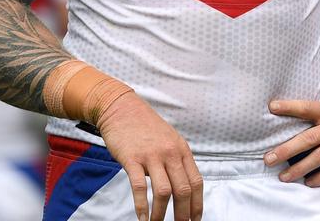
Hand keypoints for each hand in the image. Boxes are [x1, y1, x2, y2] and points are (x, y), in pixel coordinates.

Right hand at [97, 92, 202, 220]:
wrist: (122, 109)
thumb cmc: (146, 128)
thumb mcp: (170, 141)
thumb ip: (177, 162)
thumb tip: (184, 187)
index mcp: (182, 151)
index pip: (196, 182)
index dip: (197, 204)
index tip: (196, 219)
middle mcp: (171, 154)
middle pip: (183, 190)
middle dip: (183, 214)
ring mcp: (152, 156)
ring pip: (164, 192)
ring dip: (161, 214)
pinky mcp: (132, 159)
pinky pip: (140, 187)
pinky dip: (142, 206)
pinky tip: (141, 217)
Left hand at [264, 82, 319, 186]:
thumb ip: (318, 95)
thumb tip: (292, 90)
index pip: (307, 107)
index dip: (289, 107)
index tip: (271, 107)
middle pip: (308, 139)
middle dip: (286, 150)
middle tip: (267, 159)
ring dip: (300, 169)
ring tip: (283, 177)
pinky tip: (309, 182)